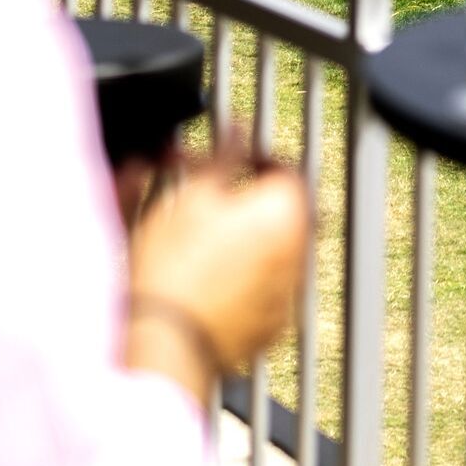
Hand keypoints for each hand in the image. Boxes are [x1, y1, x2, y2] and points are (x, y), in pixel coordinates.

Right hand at [124, 154, 309, 399]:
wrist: (165, 339)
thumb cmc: (176, 266)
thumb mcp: (195, 194)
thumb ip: (226, 153)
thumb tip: (239, 126)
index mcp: (287, 213)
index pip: (286, 167)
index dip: (254, 155)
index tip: (228, 157)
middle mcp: (300, 253)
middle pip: (281, 210)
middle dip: (246, 196)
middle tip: (207, 194)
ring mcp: (288, 294)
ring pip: (272, 249)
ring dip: (243, 234)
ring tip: (198, 234)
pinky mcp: (271, 326)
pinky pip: (262, 288)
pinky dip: (241, 275)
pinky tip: (204, 274)